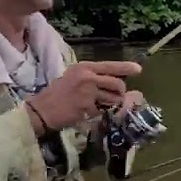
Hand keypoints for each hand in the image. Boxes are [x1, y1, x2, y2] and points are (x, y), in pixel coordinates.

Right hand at [27, 61, 141, 132]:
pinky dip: (98, 114)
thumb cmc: (56, 93)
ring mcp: (88, 92)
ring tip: (100, 105)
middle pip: (117, 84)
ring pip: (113, 99)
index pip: (110, 65)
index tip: (138, 70)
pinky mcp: (87, 107)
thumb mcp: (73, 77)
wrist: (42, 109)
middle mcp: (88, 77)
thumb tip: (112, 80)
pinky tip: (88, 113)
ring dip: (111, 104)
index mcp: (84, 67)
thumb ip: (91, 77)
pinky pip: (102, 111)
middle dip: (120, 93)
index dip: (126, 67)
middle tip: (116, 98)